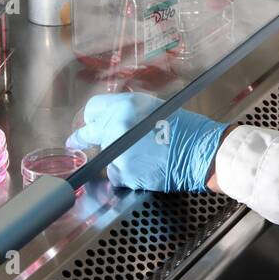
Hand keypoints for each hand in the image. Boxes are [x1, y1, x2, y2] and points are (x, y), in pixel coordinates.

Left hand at [65, 92, 228, 191]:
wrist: (201, 151)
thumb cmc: (185, 129)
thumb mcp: (154, 108)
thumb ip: (127, 112)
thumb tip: (107, 120)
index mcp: (125, 105)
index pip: (92, 110)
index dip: (92, 118)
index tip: (89, 125)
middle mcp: (116, 125)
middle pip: (88, 134)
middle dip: (86, 140)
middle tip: (78, 144)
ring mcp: (117, 150)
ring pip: (103, 157)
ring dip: (115, 159)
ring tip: (141, 158)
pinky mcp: (122, 172)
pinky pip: (114, 174)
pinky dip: (125, 174)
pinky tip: (143, 169)